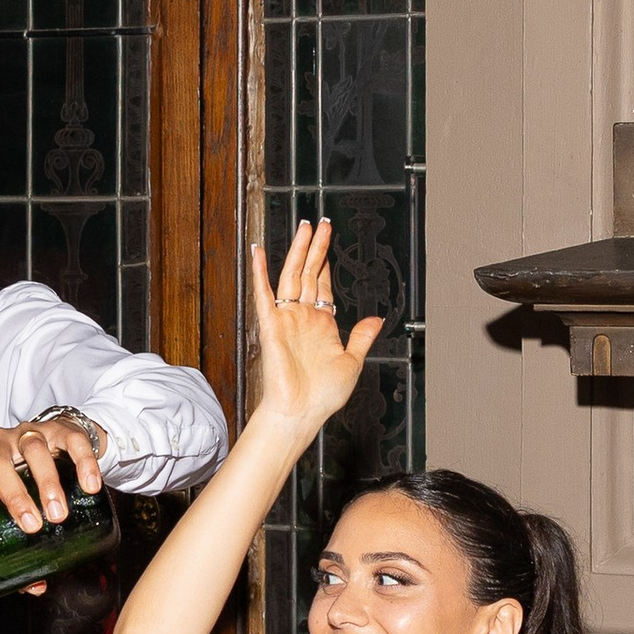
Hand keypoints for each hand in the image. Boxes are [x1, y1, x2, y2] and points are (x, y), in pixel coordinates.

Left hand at [0, 413, 105, 593]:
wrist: (65, 445)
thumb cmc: (33, 484)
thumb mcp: (23, 508)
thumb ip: (24, 545)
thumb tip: (36, 586)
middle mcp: (1, 444)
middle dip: (14, 495)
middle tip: (32, 524)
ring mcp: (31, 433)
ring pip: (33, 449)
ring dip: (46, 482)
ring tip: (57, 514)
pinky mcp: (64, 429)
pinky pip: (72, 441)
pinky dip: (82, 463)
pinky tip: (89, 485)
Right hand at [250, 221, 381, 447]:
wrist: (302, 411)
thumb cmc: (322, 395)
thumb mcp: (352, 361)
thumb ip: (361, 337)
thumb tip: (376, 319)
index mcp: (321, 324)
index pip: (323, 284)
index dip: (326, 261)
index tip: (328, 241)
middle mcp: (303, 317)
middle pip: (309, 272)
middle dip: (315, 246)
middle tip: (320, 222)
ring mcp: (287, 318)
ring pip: (292, 275)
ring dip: (298, 250)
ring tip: (304, 226)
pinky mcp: (271, 324)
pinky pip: (264, 293)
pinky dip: (260, 271)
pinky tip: (258, 252)